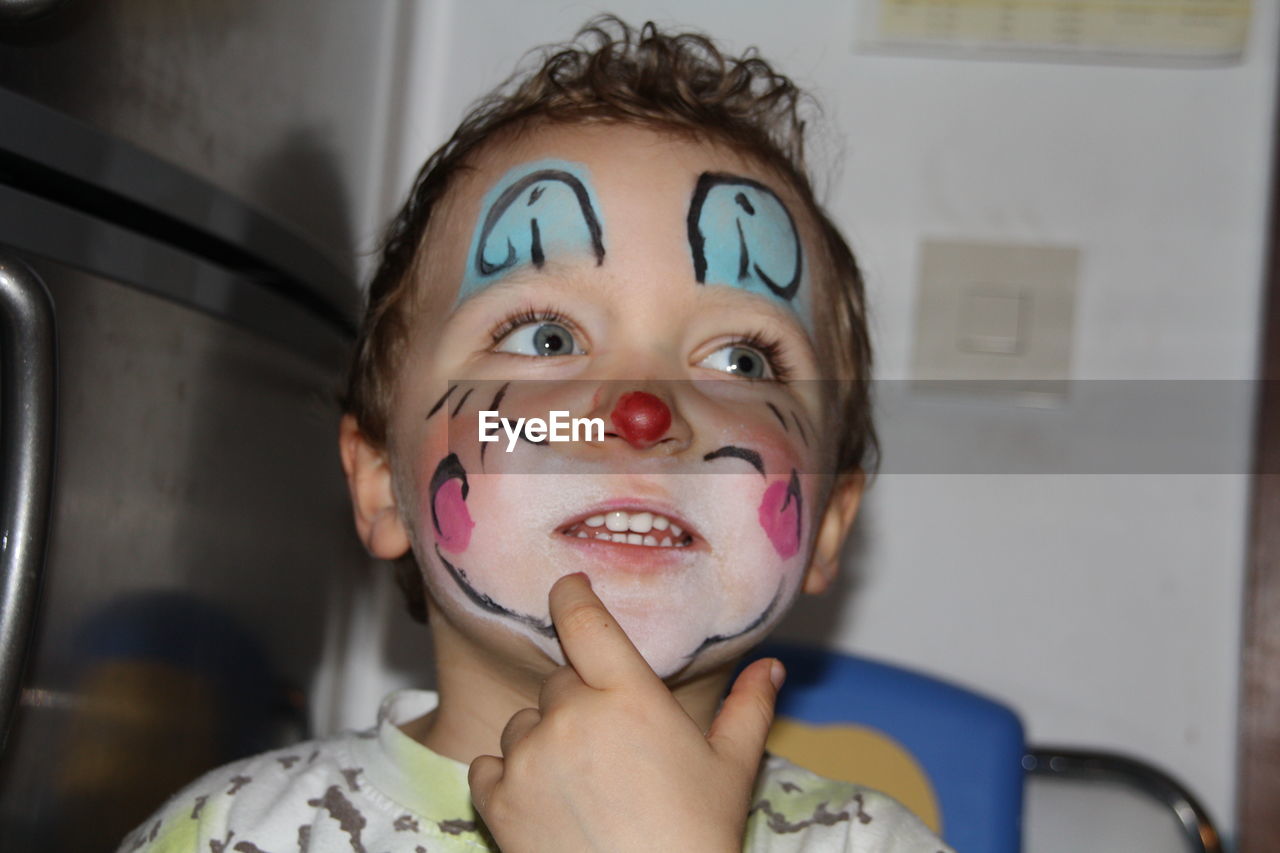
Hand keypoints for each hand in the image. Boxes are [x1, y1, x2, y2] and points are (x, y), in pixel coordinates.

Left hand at [468, 573, 784, 852]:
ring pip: (524, 722)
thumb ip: (749, 707)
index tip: (568, 586)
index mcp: (630, 696)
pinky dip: (510, 776)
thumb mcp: (732, 770)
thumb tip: (770, 665)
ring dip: (545, 740)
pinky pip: (490, 764)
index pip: (584, 619)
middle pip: (560, 681)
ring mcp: (529, 757)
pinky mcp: (498, 799)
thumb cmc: (696, 839)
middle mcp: (573, 715)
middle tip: (612, 748)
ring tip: (584, 785)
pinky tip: (547, 802)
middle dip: (580, 702)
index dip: (571, 594)